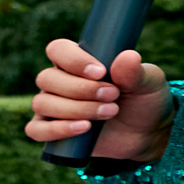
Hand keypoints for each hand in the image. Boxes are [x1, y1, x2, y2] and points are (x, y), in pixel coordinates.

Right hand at [25, 38, 173, 161]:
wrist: (146, 133)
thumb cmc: (143, 100)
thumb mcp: (148, 82)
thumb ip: (136, 71)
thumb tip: (126, 57)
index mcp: (77, 62)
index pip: (58, 50)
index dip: (73, 60)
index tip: (101, 72)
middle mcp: (59, 82)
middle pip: (47, 79)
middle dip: (81, 89)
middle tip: (113, 95)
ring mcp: (52, 107)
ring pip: (43, 103)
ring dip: (76, 108)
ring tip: (109, 112)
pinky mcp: (51, 131)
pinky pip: (36, 130)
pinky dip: (57, 129)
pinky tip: (83, 128)